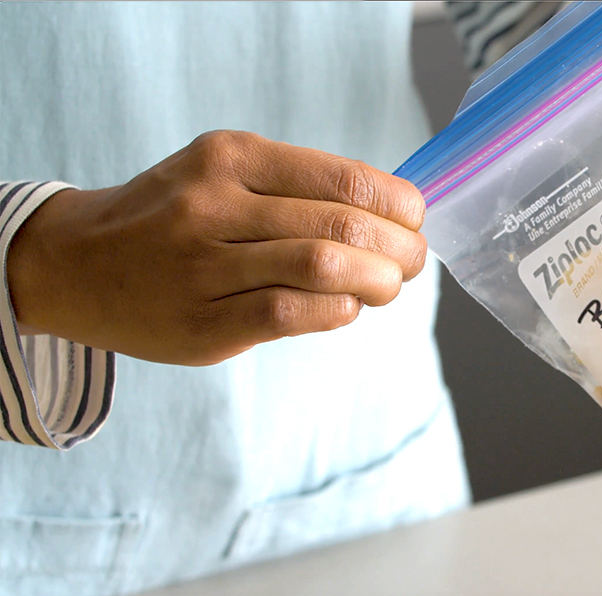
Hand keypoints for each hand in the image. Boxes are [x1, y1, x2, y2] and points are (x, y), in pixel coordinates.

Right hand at [7, 130, 427, 365]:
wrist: (79, 264)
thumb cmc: (173, 217)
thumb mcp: (225, 174)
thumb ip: (297, 188)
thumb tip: (392, 214)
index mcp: (232, 158)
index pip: (344, 177)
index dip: (398, 204)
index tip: (415, 220)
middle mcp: (215, 205)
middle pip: (341, 226)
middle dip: (398, 249)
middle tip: (411, 263)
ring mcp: (203, 266)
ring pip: (321, 268)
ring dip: (376, 282)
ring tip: (388, 287)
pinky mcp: (201, 324)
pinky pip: (290, 314)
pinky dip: (337, 311)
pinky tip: (345, 308)